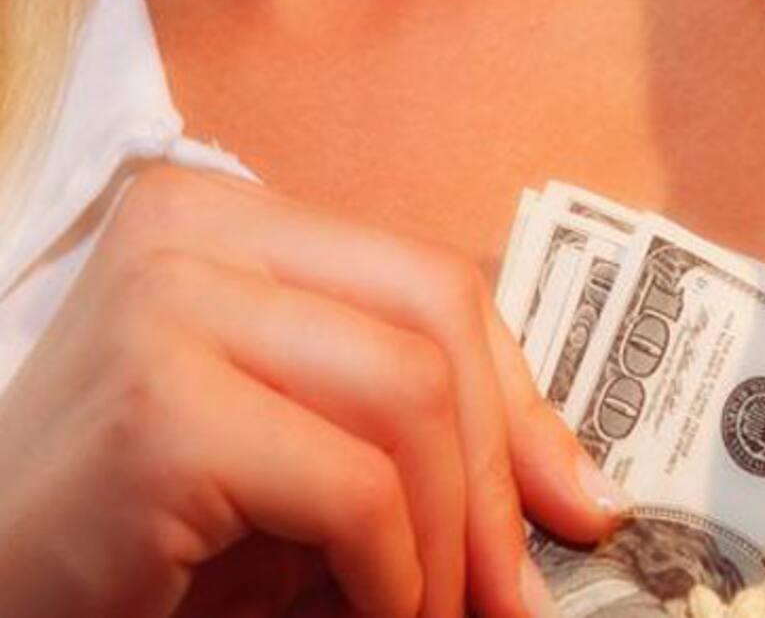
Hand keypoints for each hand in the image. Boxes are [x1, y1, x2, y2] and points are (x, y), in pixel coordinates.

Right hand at [0, 164, 625, 617]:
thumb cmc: (151, 528)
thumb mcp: (308, 448)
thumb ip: (419, 432)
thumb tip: (580, 490)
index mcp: (232, 219)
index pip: (433, 283)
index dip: (520, 400)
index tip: (572, 502)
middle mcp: (193, 228)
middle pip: (434, 320)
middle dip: (499, 470)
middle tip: (516, 588)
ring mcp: (168, 303)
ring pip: (411, 396)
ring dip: (450, 535)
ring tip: (441, 613)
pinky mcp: (162, 408)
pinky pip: (355, 490)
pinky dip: (396, 577)